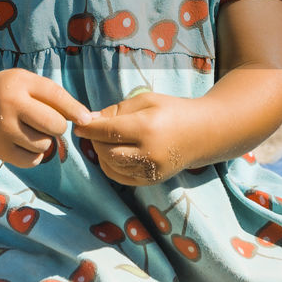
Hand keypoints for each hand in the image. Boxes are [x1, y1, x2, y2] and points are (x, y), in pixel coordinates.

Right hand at [0, 69, 93, 168]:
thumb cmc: (6, 93)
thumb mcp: (25, 83)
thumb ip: (53, 96)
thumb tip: (87, 118)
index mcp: (19, 82)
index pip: (55, 95)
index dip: (74, 109)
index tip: (86, 119)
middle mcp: (10, 104)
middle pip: (55, 124)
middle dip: (58, 126)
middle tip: (46, 122)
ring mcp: (3, 129)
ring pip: (45, 144)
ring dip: (44, 141)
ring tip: (30, 131)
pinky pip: (32, 160)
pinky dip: (34, 156)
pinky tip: (24, 144)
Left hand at [73, 91, 203, 185]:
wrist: (204, 133)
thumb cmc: (173, 110)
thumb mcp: (145, 101)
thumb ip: (116, 110)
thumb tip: (89, 121)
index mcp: (147, 128)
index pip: (107, 131)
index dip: (88, 128)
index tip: (78, 124)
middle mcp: (148, 153)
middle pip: (106, 152)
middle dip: (94, 141)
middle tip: (93, 131)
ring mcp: (151, 170)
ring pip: (111, 166)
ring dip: (101, 153)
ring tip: (104, 140)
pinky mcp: (151, 180)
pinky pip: (120, 177)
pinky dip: (111, 166)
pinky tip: (114, 153)